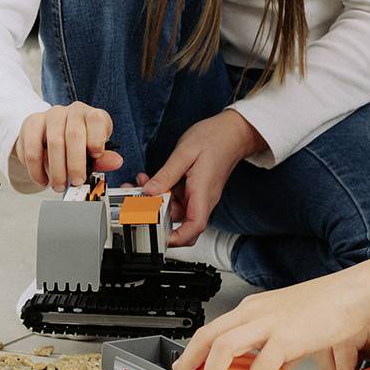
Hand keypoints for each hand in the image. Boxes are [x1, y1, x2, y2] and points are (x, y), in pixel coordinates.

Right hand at [12, 102, 122, 193]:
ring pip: (53, 142)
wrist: (50, 139)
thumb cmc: (77, 147)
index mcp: (93, 116)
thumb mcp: (93, 154)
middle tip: (76, 181)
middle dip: (75, 163)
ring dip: (56, 169)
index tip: (96, 155)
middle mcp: (73, 111)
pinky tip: (43, 179)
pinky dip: (37, 169)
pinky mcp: (32, 123)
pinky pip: (32, 148)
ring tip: (58, 185)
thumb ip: (103, 159)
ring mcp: (51, 115)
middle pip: (74, 134)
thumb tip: (116, 162)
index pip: (97, 120)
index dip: (96, 138)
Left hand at [144, 110, 262, 240]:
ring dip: (155, 202)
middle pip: (180, 222)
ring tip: (140, 185)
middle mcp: (203, 199)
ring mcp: (199, 196)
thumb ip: (167, 174)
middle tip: (137, 202)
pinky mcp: (194, 190)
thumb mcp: (185, 152)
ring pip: (175, 210)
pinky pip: (176, 199)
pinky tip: (151, 181)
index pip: (195, 226)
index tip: (159, 237)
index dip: (177, 237)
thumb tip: (150, 191)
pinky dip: (161, 193)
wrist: (232, 132)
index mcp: (203, 192)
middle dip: (156, 216)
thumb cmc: (215, 139)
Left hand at [173, 249, 369, 369]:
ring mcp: (269, 323)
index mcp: (253, 308)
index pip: (211, 329)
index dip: (193, 351)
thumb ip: (276, 346)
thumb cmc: (329, 306)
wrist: (354, 294)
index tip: (185, 369)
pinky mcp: (288, 337)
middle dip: (189, 364)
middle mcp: (254, 312)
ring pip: (223, 348)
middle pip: (207, 336)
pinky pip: (263, 368)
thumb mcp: (291, 325)